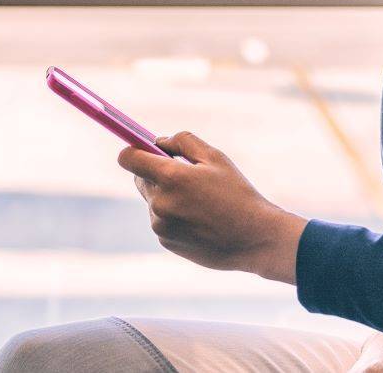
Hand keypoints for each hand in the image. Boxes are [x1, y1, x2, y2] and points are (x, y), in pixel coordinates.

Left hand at [117, 131, 308, 283]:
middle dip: (155, 173)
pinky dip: (174, 216)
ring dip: (167, 196)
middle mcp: (160, 202)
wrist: (254, 239)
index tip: (142, 151)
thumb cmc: (237, 194)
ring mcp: (161, 225)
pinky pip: (161, 220)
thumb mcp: (215, 158)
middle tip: (183, 175)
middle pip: (140, 179)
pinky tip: (200, 221)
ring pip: (152, 201)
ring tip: (200, 203)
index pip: (128, 159)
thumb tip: (158, 142)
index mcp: (171, 177)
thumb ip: (182, 142)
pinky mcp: (166, 241)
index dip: (133, 151)